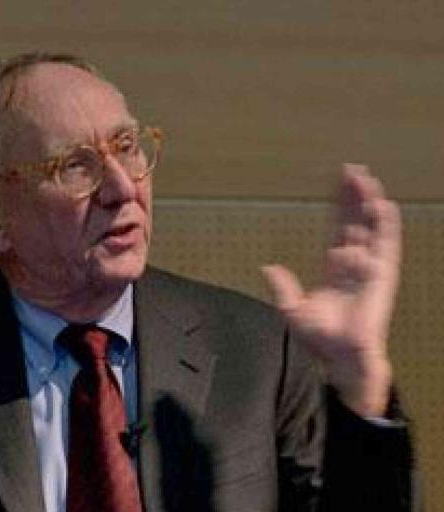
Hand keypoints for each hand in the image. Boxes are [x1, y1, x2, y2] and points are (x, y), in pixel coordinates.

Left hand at [262, 164, 400, 415]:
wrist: (340, 357)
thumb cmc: (320, 338)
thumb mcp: (292, 310)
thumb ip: (282, 288)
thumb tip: (267, 268)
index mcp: (335, 267)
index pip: (338, 227)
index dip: (338, 205)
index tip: (339, 182)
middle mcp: (355, 263)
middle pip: (356, 220)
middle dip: (355, 195)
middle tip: (353, 169)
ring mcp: (371, 267)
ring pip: (372, 227)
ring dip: (369, 202)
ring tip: (365, 178)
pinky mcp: (382, 276)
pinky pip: (386, 246)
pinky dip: (386, 226)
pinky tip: (382, 205)